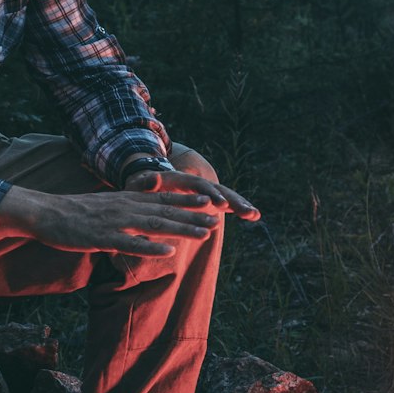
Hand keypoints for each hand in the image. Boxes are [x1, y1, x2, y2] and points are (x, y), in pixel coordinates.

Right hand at [0, 184, 219, 256]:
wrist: (45, 213)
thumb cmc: (75, 213)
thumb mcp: (105, 205)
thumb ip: (126, 208)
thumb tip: (143, 210)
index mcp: (126, 200)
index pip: (162, 198)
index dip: (187, 200)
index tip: (210, 200)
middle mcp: (126, 208)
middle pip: (165, 212)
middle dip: (193, 216)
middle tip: (217, 219)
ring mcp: (115, 222)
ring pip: (154, 226)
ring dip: (181, 229)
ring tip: (204, 234)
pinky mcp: (102, 238)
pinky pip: (130, 244)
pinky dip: (150, 248)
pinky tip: (168, 253)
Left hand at [125, 167, 260, 221]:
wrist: (146, 182)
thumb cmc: (140, 186)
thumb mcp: (138, 184)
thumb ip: (145, 182)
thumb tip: (153, 176)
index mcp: (181, 179)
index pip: (199, 186)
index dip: (210, 195)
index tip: (220, 205)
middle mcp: (196, 183)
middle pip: (218, 189)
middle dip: (233, 200)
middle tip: (247, 211)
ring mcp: (203, 192)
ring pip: (226, 196)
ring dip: (240, 204)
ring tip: (255, 215)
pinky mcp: (207, 200)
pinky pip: (225, 204)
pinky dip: (239, 208)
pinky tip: (253, 216)